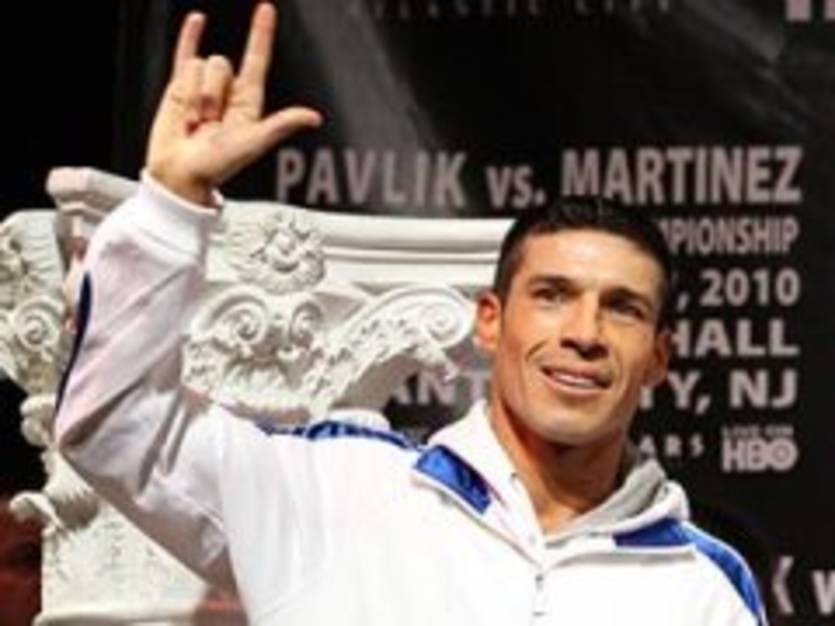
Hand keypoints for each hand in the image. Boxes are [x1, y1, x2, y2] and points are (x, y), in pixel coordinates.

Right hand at [146, 2, 321, 205]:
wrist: (181, 176)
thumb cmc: (218, 167)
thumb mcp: (254, 144)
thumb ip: (281, 125)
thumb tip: (314, 117)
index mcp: (249, 103)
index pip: (257, 60)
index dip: (261, 34)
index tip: (266, 9)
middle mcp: (228, 93)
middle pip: (221, 65)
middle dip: (210, 93)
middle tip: (206, 123)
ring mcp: (203, 89)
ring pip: (198, 67)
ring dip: (191, 96)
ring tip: (192, 123)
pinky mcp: (179, 89)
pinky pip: (185, 55)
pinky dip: (189, 37)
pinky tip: (197, 21)